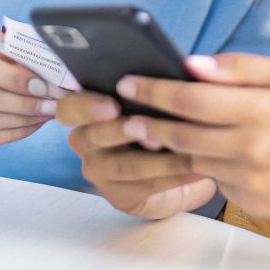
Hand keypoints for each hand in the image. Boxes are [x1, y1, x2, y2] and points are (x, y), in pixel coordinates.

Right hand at [56, 90, 218, 218]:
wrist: (175, 172)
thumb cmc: (162, 124)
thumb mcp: (155, 104)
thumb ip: (153, 92)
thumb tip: (180, 73)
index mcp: (86, 113)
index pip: (70, 108)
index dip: (87, 106)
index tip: (113, 105)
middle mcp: (85, 143)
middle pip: (92, 137)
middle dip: (121, 132)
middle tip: (148, 129)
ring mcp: (99, 172)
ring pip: (123, 165)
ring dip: (158, 159)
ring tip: (188, 152)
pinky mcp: (118, 196)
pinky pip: (144, 186)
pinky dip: (174, 177)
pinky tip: (199, 169)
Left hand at [118, 54, 269, 232]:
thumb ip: (240, 68)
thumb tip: (192, 63)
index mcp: (261, 109)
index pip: (189, 98)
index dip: (152, 90)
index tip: (128, 83)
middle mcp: (252, 147)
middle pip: (180, 135)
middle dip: (149, 123)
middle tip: (129, 114)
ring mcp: (250, 180)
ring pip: (192, 161)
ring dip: (169, 147)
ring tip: (154, 131)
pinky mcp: (251, 203)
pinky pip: (216, 180)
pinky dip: (206, 165)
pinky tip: (204, 152)